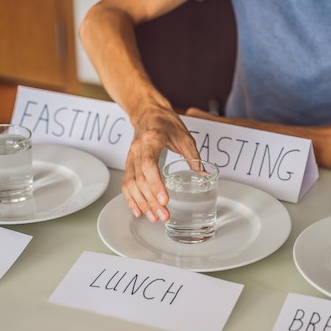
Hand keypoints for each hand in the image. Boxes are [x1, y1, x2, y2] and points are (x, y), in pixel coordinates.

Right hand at [121, 106, 199, 222]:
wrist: (148, 113)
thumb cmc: (165, 122)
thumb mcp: (184, 136)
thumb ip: (193, 156)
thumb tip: (203, 174)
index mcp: (151, 140)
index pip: (149, 164)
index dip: (155, 184)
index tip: (164, 199)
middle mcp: (138, 149)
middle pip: (140, 179)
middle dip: (151, 200)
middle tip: (164, 214)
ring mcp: (131, 157)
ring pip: (131, 184)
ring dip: (142, 203)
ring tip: (154, 217)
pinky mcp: (129, 164)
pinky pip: (126, 184)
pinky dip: (131, 199)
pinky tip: (138, 211)